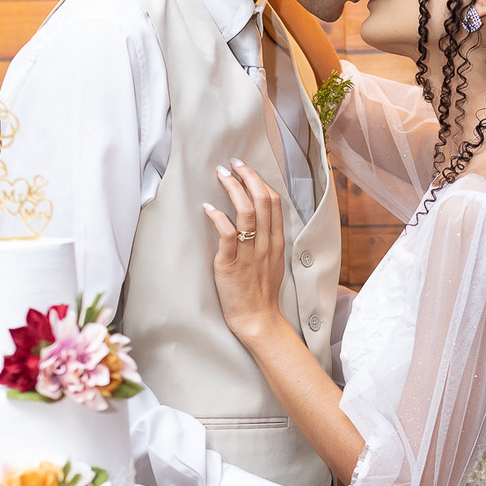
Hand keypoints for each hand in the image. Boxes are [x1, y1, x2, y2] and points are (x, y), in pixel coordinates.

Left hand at [204, 159, 286, 346]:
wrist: (258, 320)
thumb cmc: (261, 293)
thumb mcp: (273, 262)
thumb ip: (268, 240)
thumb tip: (257, 219)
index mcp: (277, 242)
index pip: (274, 202)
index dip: (259, 181)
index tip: (246, 170)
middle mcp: (265, 244)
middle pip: (262, 200)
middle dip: (247, 177)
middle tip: (232, 165)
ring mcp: (249, 254)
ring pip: (247, 212)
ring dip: (233, 190)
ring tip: (221, 176)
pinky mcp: (231, 265)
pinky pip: (228, 235)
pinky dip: (218, 217)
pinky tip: (208, 208)